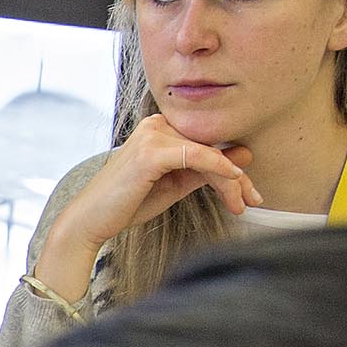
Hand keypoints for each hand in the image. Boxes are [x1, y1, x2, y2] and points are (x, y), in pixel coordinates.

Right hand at [29, 113, 261, 298]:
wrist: (91, 221)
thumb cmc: (127, 204)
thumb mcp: (175, 185)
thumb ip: (205, 170)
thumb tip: (244, 156)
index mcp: (160, 129)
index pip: (206, 144)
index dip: (233, 167)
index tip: (250, 192)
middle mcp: (157, 125)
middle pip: (210, 146)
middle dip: (237, 176)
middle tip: (255, 199)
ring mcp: (152, 135)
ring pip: (207, 153)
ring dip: (232, 180)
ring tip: (243, 204)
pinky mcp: (151, 150)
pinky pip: (196, 155)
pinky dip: (218, 166)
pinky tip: (234, 179)